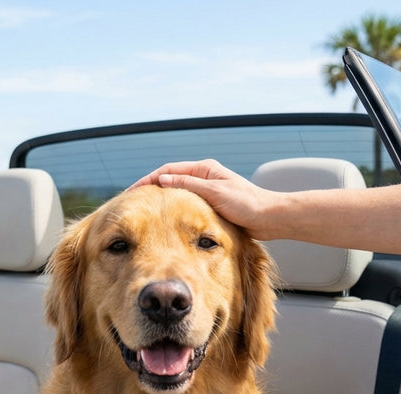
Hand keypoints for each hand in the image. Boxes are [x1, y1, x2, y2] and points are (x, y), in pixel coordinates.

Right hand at [130, 159, 274, 238]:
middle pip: (170, 179)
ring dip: (160, 198)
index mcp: (205, 169)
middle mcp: (204, 176)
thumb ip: (188, 185)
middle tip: (131, 199)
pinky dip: (172, 207)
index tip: (132, 191)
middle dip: (150, 188)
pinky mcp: (210, 204)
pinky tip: (164, 218)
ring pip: (177, 192)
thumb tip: (162, 179)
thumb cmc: (246, 204)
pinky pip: (185, 203)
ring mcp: (207, 190)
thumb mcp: (215, 192)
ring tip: (143, 209)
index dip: (148, 180)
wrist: (269, 218)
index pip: (169, 170)